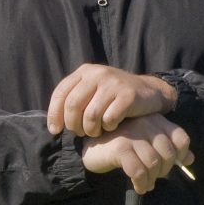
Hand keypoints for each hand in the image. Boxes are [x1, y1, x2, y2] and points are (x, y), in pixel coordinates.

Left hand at [48, 64, 175, 137]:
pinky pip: (109, 119)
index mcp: (85, 71)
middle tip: (81, 133)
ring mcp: (114, 83)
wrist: (149, 92)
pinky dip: (108, 127)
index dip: (54, 115)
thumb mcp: (93, 90)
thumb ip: (75, 99)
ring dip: (91, 130)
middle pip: (73, 106)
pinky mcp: (128, 95)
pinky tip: (112, 126)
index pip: (60, 94)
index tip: (56, 130)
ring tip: (96, 132)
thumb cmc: (114, 96)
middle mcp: (98, 73)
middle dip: (73, 125)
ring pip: (90, 115)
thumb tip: (54, 124)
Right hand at [79, 114, 193, 193]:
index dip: (181, 156)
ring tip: (146, 185)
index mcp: (157, 121)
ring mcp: (133, 134)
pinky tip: (139, 187)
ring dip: (151, 180)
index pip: (181, 138)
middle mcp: (147, 124)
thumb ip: (169, 148)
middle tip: (154, 178)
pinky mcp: (121, 147)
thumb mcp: (148, 143)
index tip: (171, 166)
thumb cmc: (123, 145)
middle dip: (164, 171)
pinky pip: (138, 170)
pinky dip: (141, 183)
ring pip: (153, 163)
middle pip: (168, 154)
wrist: (92, 147)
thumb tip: (191, 159)